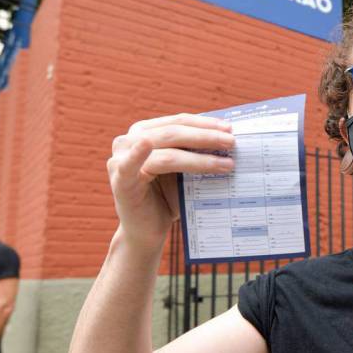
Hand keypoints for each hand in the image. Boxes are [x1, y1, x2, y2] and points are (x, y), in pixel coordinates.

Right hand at [108, 114, 234, 247]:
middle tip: (232, 142)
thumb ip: (193, 152)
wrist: (148, 231)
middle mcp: (128, 140)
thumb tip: (227, 138)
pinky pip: (131, 165)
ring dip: (199, 158)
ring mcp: (120, 159)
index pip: (178, 121)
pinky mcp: (120, 180)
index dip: (204, 123)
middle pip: (174, 133)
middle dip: (206, 137)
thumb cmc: (166, 198)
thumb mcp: (182, 170)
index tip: (230, 128)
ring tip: (226, 163)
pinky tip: (146, 146)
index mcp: (144, 132)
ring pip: (167, 152)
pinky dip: (137, 155)